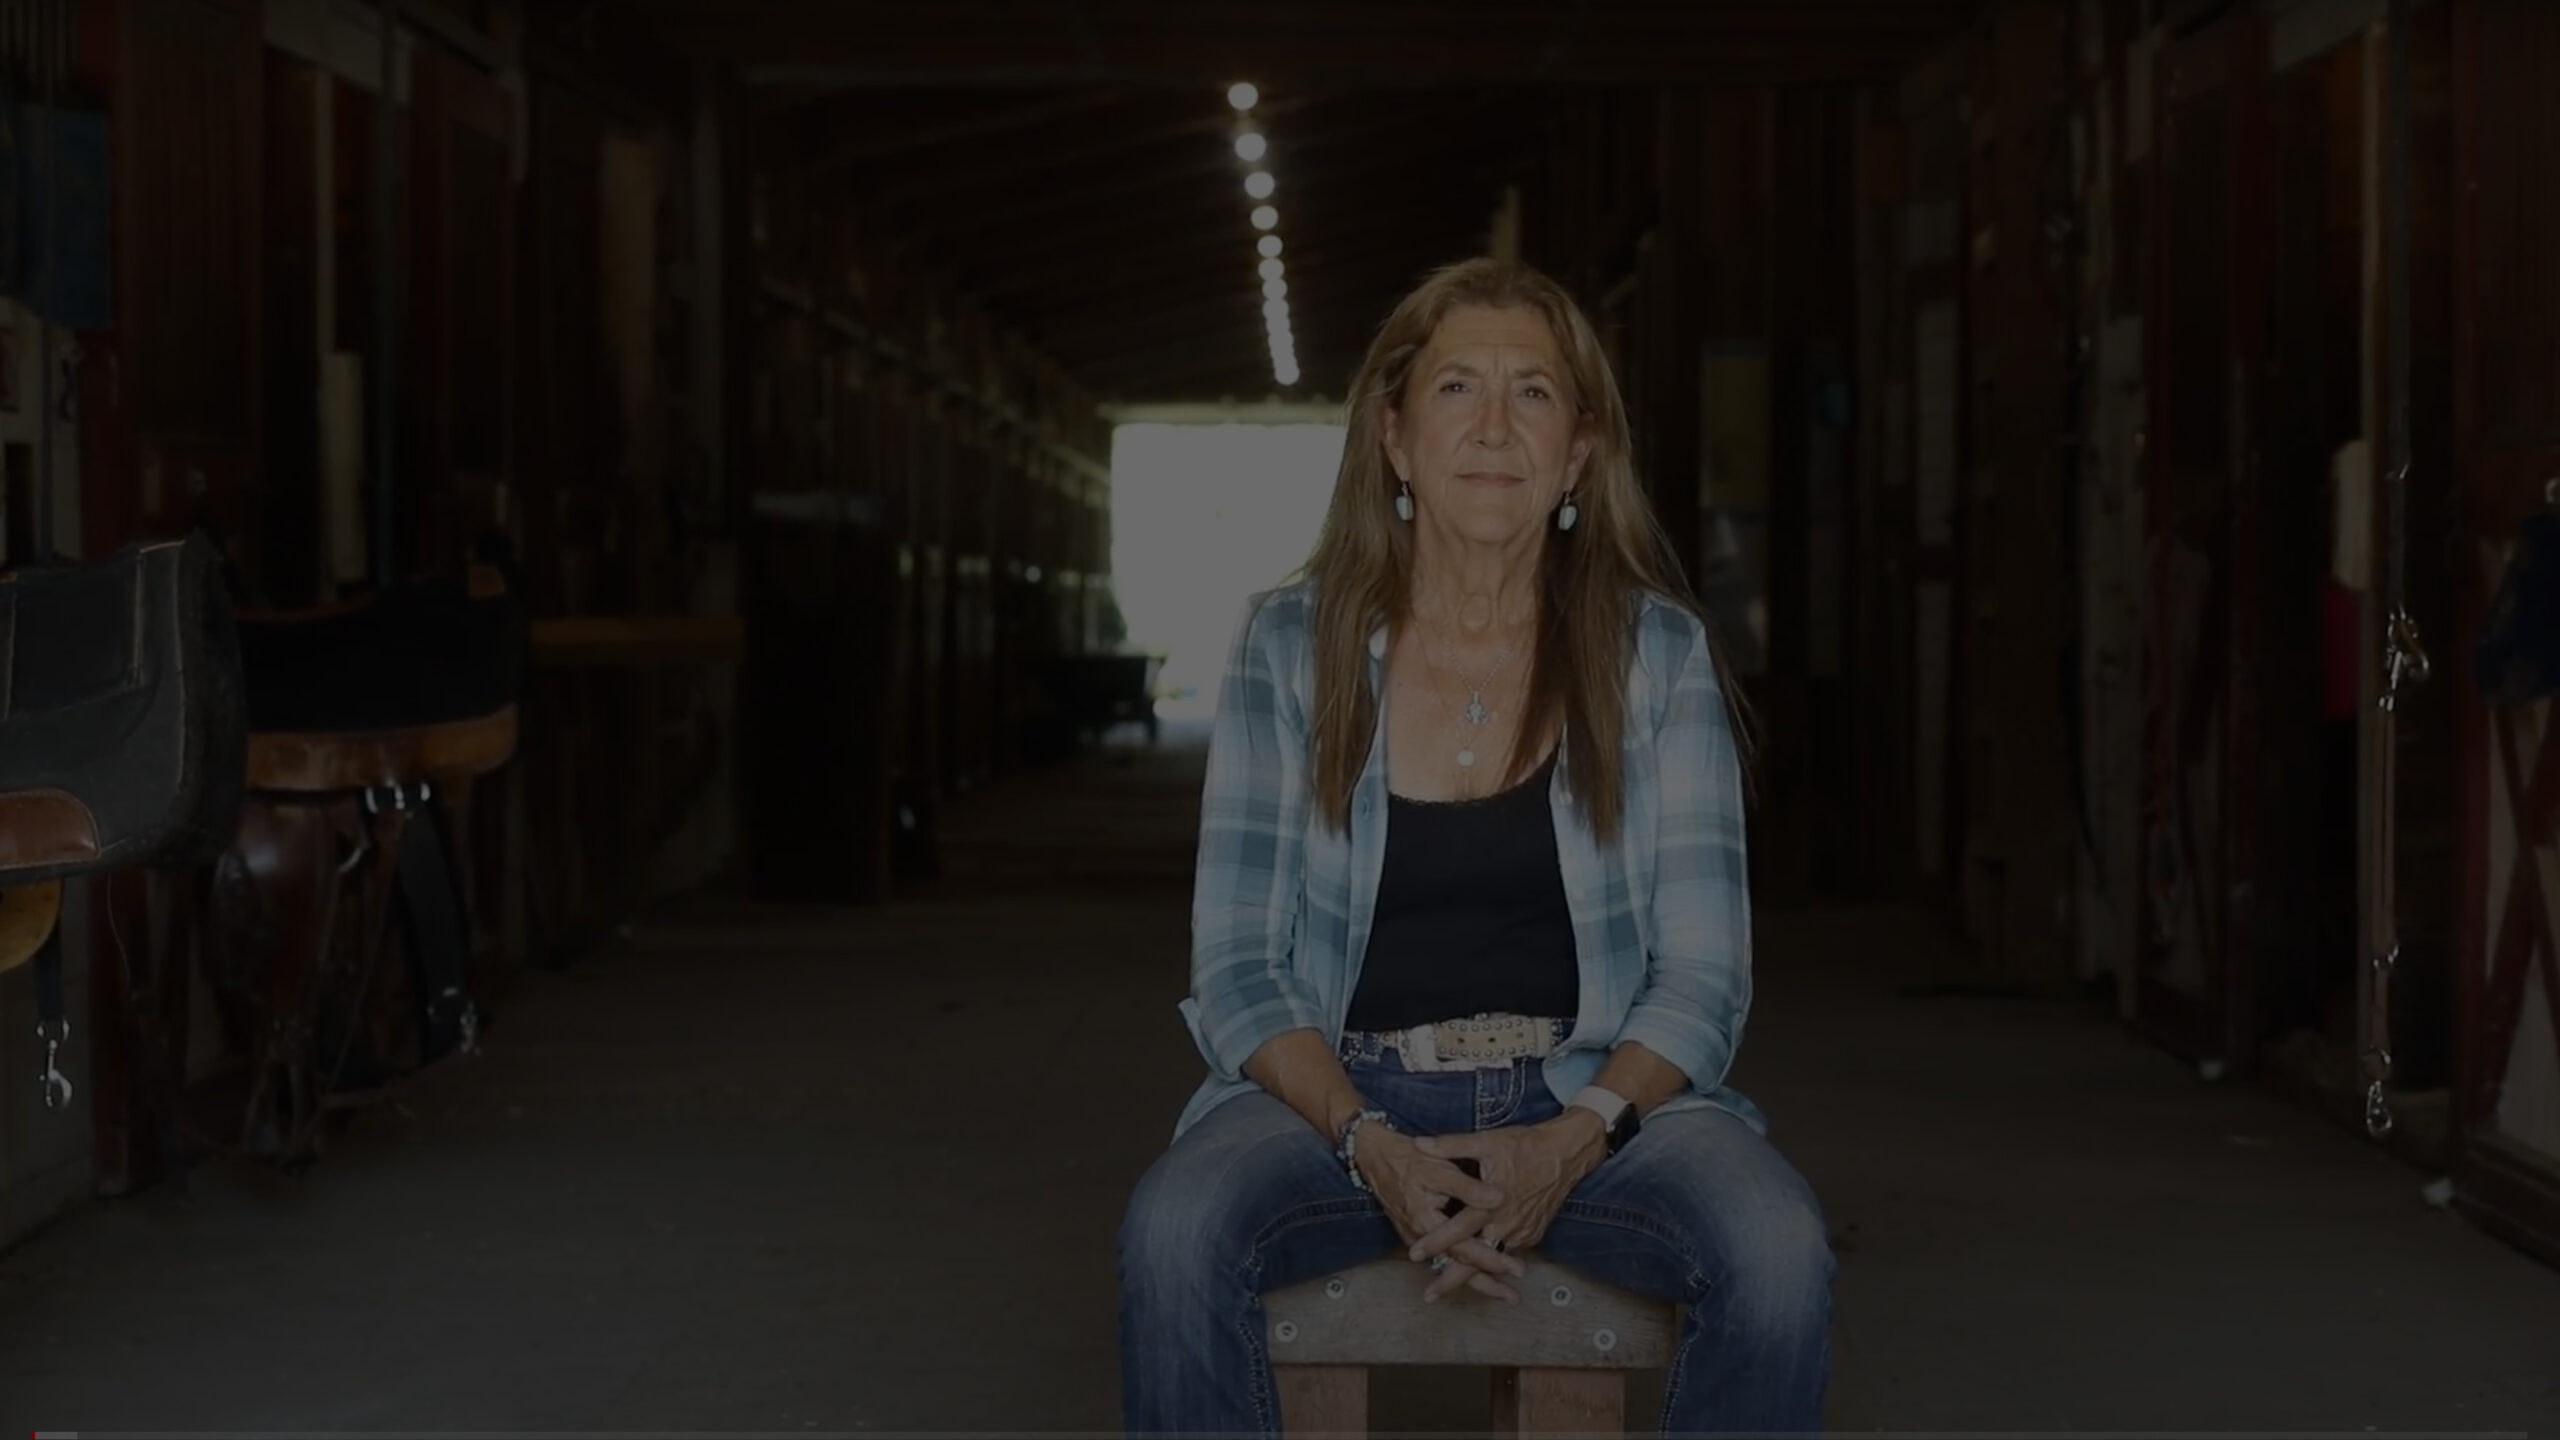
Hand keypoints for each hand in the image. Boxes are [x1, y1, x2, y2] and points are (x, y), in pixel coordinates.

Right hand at [1354, 1127, 1525, 1301]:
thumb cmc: (1407, 1159)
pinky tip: (1476, 1272)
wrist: (1374, 1157)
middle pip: (1457, 1269)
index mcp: (1427, 1222)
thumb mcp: (1439, 1169)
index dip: (1491, 1259)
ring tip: (1500, 1291)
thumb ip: (1469, 1187)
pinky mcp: (1417, 1235)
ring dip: (1476, 1279)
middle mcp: (1421, 1238)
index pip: (1464, 1249)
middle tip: (1512, 1297)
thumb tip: (1499, 1198)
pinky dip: (1461, 1267)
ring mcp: (1418, 1239)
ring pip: (1450, 1266)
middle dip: (1486, 1284)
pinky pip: (1442, 1257)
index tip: (1513, 1268)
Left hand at [1405, 1112, 1607, 1292]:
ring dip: (1472, 1273)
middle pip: (1474, 1260)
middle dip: (1450, 1279)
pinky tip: (1478, 1266)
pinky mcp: (1532, 1234)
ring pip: (1492, 1260)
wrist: (1566, 1154)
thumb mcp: (1486, 1142)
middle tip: (1430, 1294)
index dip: (1434, 1243)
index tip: (1415, 1254)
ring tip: (1447, 1284)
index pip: (1457, 1229)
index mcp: (1491, 1204)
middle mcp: (1506, 1223)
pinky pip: (1507, 1251)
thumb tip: (1420, 1144)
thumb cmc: (1527, 1146)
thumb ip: (1450, 1146)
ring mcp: (1521, 1232)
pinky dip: (1491, 1260)